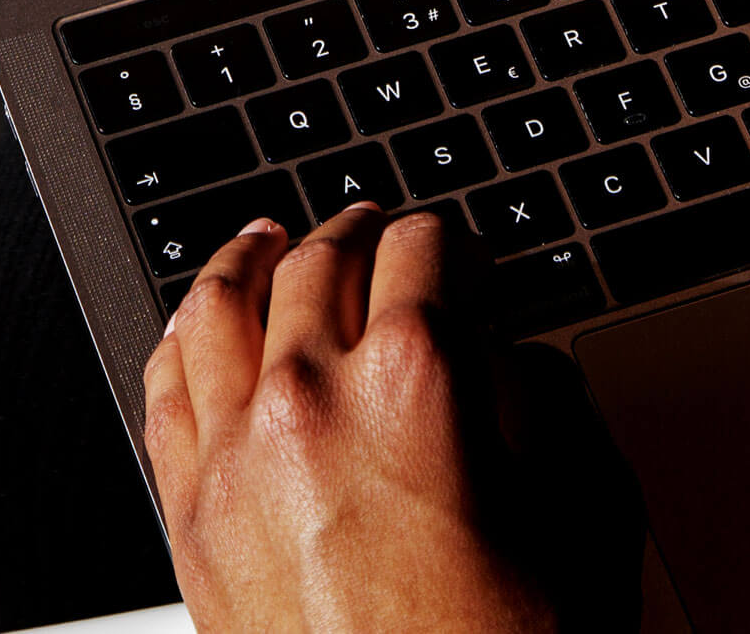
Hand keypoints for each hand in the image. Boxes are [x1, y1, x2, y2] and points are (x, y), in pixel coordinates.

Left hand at [144, 205, 554, 633]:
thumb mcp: (585, 516)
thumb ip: (557, 410)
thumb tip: (524, 367)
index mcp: (419, 380)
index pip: (428, 246)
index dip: (459, 242)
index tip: (469, 259)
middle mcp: (312, 399)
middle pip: (322, 258)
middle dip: (363, 234)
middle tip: (384, 237)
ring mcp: (235, 454)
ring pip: (223, 302)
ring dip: (255, 257)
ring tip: (272, 240)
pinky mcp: (186, 514)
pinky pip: (163, 387)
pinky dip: (182, 334)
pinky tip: (200, 323)